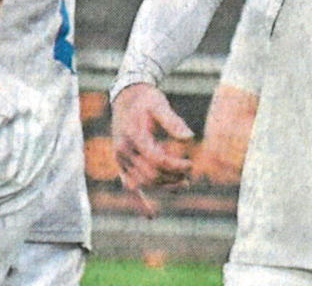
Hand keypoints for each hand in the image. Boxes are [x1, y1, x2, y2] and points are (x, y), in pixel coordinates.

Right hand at [110, 83, 193, 217]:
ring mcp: (120, 160)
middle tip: (190, 171)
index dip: (176, 165)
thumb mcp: (160, 104)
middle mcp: (123, 151)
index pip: (156, 159)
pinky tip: (151, 215)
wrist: (126, 98)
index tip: (191, 164)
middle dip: (172, 176)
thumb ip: (173, 121)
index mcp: (133, 136)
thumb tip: (189, 138)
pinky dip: (139, 201)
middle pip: (151, 174)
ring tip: (184, 184)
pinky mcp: (122, 165)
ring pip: (143, 182)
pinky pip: (129, 187)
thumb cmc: (146, 100)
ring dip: (163, 186)